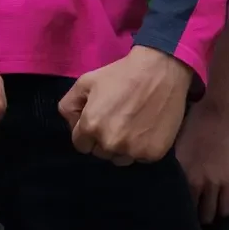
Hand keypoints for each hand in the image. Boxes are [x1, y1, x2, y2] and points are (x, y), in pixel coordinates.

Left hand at [58, 45, 192, 165]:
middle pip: (100, 153)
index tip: (99, 120)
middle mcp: (110, 144)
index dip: (87, 132)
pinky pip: (140, 158)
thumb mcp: (85, 81)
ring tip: (132, 125)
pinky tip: (146, 128)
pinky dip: (141, 147)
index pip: (81, 145)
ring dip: (122, 147)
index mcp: (91, 127)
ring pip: (120, 159)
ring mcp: (133, 151)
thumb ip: (69, 105)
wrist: (159, 71)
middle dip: (103, 140)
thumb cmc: (121, 74)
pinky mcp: (153, 154)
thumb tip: (72, 123)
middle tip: (116, 119)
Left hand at [174, 102, 228, 224]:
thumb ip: (172, 165)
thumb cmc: (192, 123)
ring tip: (205, 211)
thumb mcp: (174, 145)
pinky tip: (219, 208)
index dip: (174, 206)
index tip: (174, 208)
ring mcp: (214, 183)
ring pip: (210, 213)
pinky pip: (227, 206)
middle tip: (190, 213)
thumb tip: (166, 176)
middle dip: (190, 215)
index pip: (174, 199)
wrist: (216, 115)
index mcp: (179, 171)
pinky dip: (223, 210)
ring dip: (207, 214)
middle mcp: (195, 181)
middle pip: (191, 211)